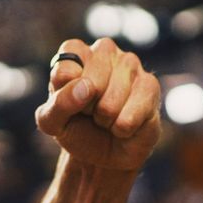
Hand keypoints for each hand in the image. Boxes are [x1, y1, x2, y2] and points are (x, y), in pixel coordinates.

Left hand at [35, 38, 161, 170]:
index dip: (64, 98)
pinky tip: (125, 123)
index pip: (64, 73)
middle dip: (88, 108)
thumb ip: (59, 103)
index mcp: (74, 51)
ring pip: (111, 103)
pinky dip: (123, 128)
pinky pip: (130, 116)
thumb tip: (85, 87)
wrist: (104, 152)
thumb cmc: (76, 128)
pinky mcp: (150, 84)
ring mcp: (130, 64)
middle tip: (91, 111)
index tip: (70, 101)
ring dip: (106, 120)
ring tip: (107, 117)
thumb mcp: (52, 121)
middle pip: (91, 85)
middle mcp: (104, 50)